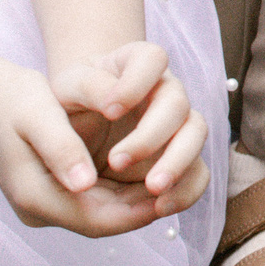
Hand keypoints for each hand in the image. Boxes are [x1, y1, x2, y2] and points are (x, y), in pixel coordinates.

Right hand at [0, 61, 185, 236]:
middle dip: (142, 210)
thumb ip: (61, 149)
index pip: (94, 219)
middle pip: (102, 221)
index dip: (136, 213)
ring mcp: (49, 203)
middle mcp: (41, 209)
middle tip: (179, 193)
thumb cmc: (11, 101)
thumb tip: (83, 183)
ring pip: (103, 214)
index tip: (169, 197)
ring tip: (170, 186)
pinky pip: (98, 201)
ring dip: (136, 204)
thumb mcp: (36, 115)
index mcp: (33, 197)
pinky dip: (124, 194)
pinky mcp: (58, 191)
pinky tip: (148, 177)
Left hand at [53, 41, 210, 219]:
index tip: (109, 110)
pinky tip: (158, 207)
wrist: (74, 132)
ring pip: (196, 136)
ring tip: (151, 189)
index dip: (137, 82)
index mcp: (137, 64)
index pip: (153, 58)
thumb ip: (86, 90)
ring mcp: (178, 126)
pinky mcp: (179, 160)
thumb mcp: (66, 90)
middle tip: (117, 161)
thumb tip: (111, 110)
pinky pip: (198, 173)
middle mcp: (165, 92)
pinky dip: (186, 190)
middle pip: (178, 103)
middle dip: (151, 134)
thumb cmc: (69, 103)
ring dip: (177, 162)